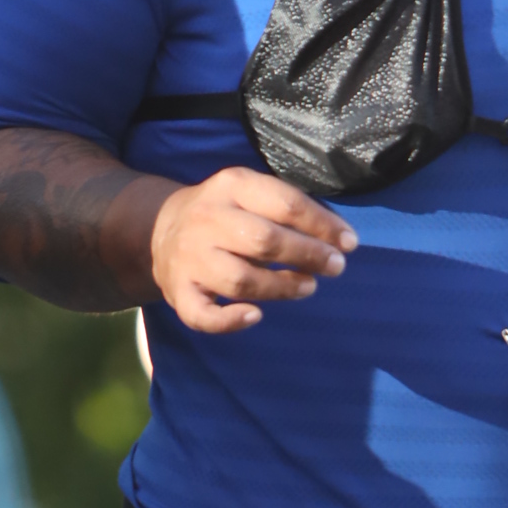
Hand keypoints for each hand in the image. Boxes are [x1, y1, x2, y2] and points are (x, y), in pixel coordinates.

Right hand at [147, 166, 356, 334]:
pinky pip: (203, 315)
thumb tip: (339, 237)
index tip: (349, 243)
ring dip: (281, 288)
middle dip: (308, 255)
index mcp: (231, 186)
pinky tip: (255, 316)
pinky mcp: (178, 291)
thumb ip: (287, 209)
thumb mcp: (249, 194)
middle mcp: (207, 219)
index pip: (285, 204)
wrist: (158, 229)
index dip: (322, 226)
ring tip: (308, 287)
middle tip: (335, 267)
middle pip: (264, 240)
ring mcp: (190, 257)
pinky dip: (230, 321)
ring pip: (240, 279)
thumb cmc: (224, 214)